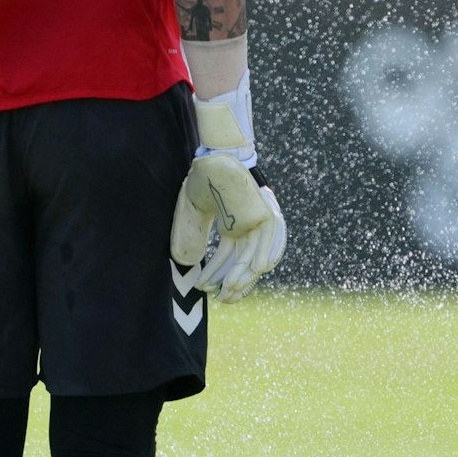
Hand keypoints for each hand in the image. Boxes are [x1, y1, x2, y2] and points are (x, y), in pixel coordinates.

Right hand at [172, 72, 286, 302]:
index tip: (205, 289)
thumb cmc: (203, 180)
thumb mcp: (192, 214)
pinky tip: (260, 269)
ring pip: (256, 254)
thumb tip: (185, 263)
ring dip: (245, 274)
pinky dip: (269, 252)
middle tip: (223, 300)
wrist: (213, 156)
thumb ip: (190, 236)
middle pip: (244, 262)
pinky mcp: (267, 211)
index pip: (228, 258)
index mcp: (233, 226)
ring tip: (231, 291)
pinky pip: (273, 236)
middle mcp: (247, 226)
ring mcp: (259, 219)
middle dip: (233, 282)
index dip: (216, 274)